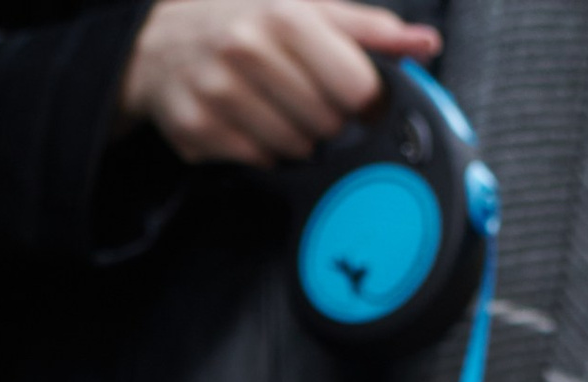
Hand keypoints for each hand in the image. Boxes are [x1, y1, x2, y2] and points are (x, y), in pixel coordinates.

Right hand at [120, 0, 439, 166]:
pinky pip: (259, 161)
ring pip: (295, 148)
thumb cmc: (245, 21)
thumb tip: (426, 45)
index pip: (355, 86)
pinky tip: (249, 121)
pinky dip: (263, 149)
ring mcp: (218, 94)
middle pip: (327, 123)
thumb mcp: (307, 9)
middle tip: (306, 98)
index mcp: (284, 16)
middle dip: (327, 118)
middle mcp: (247, 51)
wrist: (161, 42)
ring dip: (297, 137)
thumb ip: (369, 30)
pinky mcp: (197, 131)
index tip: (357, 97)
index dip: (364, 100)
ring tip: (275, 106)